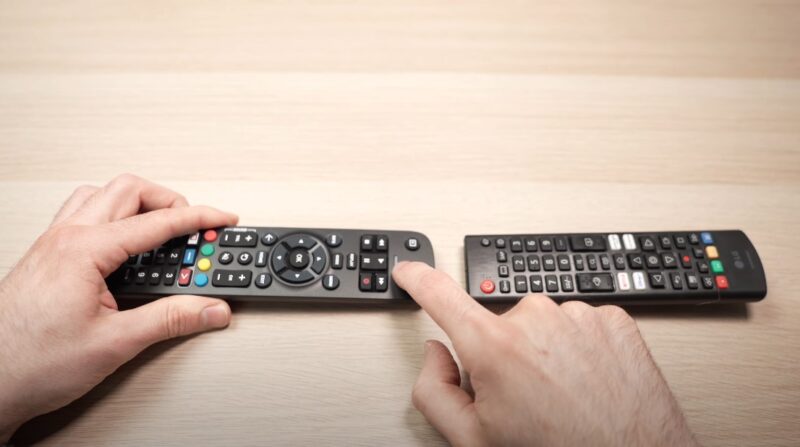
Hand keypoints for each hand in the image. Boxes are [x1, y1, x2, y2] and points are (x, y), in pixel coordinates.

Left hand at [0, 174, 238, 440]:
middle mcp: (65, 237)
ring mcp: (52, 244)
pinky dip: (113, 218)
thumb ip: (170, 319)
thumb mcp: (115, 343)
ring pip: (102, 196)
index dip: (198, 218)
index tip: (221, 220)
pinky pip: (83, 215)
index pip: (157, 221)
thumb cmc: (30, 363)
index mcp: (84, 250)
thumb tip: (209, 307)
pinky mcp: (46, 256)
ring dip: (137, 204)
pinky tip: (124, 244)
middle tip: (194, 227)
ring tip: (162, 229)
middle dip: (169, 202)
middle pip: (129, 190)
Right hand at [393, 262, 698, 446]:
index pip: (440, 295)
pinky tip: (587, 382)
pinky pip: (579, 325)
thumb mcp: (472, 438)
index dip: (417, 278)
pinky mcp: (613, 318)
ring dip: (546, 353)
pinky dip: (580, 350)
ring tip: (564, 395)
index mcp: (494, 346)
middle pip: (499, 326)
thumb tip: (436, 352)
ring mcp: (578, 315)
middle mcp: (536, 318)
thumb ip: (433, 389)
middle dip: (504, 355)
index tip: (408, 269)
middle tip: (525, 397)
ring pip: (542, 326)